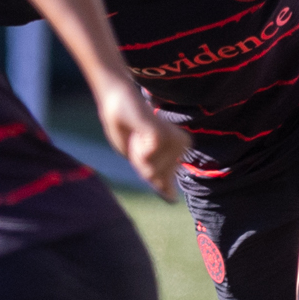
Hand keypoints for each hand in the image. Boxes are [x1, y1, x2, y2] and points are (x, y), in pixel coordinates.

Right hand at [96, 78, 190, 200]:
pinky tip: (137, 131)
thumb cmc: (126, 128)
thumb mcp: (142, 159)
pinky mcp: (164, 134)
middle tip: (135, 141)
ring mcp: (174, 139)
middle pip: (153, 177)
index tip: (143, 149)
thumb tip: (174, 199)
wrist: (116, 100)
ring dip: (136, 156)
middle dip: (139, 164)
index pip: (164, 183)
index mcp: (180, 150)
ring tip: (136, 134)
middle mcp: (182, 145)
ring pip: (149, 170)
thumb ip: (157, 177)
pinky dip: (136, 149)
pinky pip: (147, 158)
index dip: (145, 171)